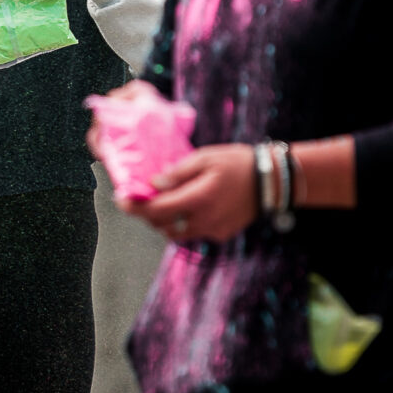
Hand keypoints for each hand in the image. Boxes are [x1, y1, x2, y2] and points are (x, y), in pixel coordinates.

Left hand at [126, 144, 257, 242]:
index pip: (157, 210)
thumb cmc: (237, 164)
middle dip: (146, 214)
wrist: (271, 181)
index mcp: (198, 199)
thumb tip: (154, 183)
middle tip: (138, 199)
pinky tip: (184, 208)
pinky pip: (193, 233)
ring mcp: (213, 230)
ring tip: (160, 203)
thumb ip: (178, 173)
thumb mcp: (205, 158)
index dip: (136, 207)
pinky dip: (182, 223)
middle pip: (162, 225)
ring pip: (175, 233)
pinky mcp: (220, 234)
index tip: (121, 200)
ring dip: (162, 221)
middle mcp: (204, 220)